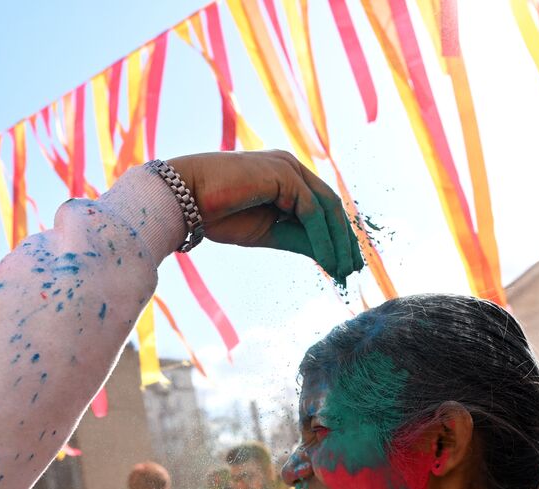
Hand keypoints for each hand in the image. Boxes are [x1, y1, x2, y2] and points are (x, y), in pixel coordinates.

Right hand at [166, 151, 364, 282]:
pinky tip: (327, 262)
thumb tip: (326, 255)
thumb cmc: (215, 215)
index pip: (321, 207)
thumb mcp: (266, 233)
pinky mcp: (284, 174)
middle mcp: (290, 168)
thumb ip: (296, 238)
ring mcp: (288, 167)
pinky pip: (313, 211)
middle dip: (345, 239)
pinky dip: (323, 238)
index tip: (345, 264)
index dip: (336, 235)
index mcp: (285, 178)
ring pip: (327, 207)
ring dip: (339, 242)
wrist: (183, 200)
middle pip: (330, 205)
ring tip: (344, 271)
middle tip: (355, 270)